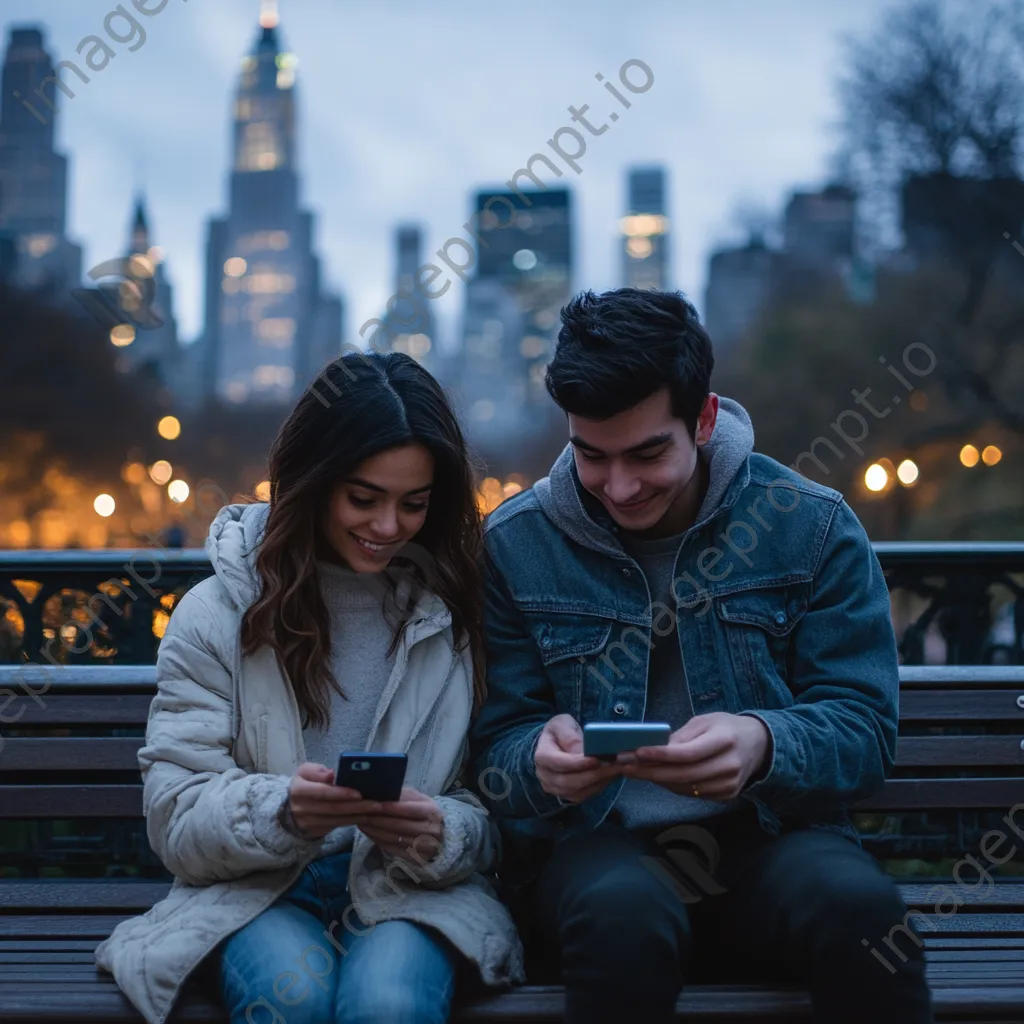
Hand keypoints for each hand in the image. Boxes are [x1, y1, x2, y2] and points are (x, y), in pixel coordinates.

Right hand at [285, 762, 385, 838]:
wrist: (289, 809)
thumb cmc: (304, 784)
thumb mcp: (304, 772)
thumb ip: (317, 771)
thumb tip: (332, 774)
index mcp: (299, 790)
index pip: (322, 792)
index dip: (341, 793)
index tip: (359, 793)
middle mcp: (302, 808)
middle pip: (333, 808)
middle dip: (357, 806)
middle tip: (377, 804)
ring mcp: (309, 823)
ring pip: (337, 820)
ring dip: (358, 815)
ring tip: (376, 810)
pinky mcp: (316, 831)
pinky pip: (338, 826)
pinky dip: (354, 821)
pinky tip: (367, 816)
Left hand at [357, 786, 444, 863]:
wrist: (440, 833)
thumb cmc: (424, 811)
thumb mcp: (418, 799)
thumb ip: (403, 796)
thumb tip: (380, 793)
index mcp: (433, 812)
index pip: (411, 810)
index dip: (393, 807)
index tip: (375, 804)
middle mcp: (431, 831)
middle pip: (400, 825)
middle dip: (378, 819)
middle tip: (361, 813)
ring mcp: (424, 847)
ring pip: (393, 838)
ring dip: (374, 830)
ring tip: (361, 821)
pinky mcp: (415, 858)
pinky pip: (392, 848)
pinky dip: (377, 840)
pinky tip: (368, 832)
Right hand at [535, 714, 621, 803]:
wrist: (555, 745)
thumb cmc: (560, 732)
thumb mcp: (562, 724)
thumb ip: (570, 736)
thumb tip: (582, 751)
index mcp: (542, 756)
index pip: (559, 763)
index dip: (578, 763)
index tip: (596, 759)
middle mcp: (546, 777)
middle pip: (570, 782)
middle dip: (594, 774)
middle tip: (614, 765)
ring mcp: (557, 789)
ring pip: (580, 791)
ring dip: (600, 781)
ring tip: (617, 769)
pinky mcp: (569, 796)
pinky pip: (586, 795)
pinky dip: (600, 786)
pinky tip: (611, 775)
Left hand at [618, 713, 769, 800]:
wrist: (758, 745)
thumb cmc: (727, 728)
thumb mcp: (705, 721)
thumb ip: (681, 736)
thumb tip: (654, 748)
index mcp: (724, 741)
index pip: (688, 753)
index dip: (661, 755)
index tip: (637, 752)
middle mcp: (729, 765)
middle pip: (683, 774)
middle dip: (651, 772)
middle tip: (627, 766)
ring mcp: (729, 784)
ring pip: (686, 787)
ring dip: (658, 781)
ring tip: (636, 771)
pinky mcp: (726, 795)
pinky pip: (693, 793)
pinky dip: (673, 786)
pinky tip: (658, 777)